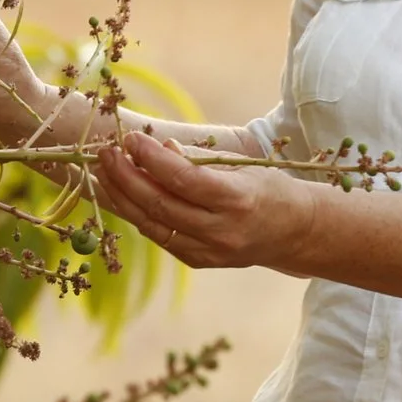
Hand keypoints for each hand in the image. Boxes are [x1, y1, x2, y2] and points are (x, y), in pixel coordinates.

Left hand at [95, 131, 318, 269]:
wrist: (296, 232)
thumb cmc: (269, 189)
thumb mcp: (242, 166)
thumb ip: (200, 161)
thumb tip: (160, 149)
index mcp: (237, 200)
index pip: (183, 179)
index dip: (151, 159)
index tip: (131, 139)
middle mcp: (222, 231)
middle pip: (160, 204)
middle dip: (126, 176)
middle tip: (106, 153)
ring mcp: (210, 252)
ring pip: (153, 225)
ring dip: (123, 197)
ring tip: (105, 172)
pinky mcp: (200, 262)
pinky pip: (161, 238)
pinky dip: (139, 215)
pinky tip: (124, 195)